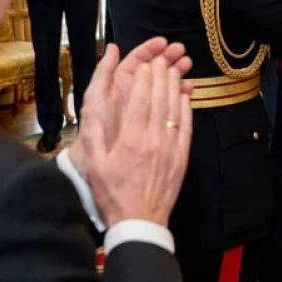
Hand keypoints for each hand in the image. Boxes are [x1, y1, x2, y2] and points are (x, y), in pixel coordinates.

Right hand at [77, 52, 192, 228]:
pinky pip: (186, 127)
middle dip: (160, 76)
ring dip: (175, 87)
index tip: (145, 64)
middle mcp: (154, 140)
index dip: (145, 78)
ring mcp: (171, 148)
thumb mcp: (95, 165)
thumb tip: (94, 108)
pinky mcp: (181, 158)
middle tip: (161, 59)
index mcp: (131, 139)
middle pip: (160, 99)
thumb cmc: (113, 195)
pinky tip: (185, 96)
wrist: (139, 222)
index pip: (141, 99)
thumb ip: (95, 135)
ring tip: (173, 69)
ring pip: (175, 110)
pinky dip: (186, 108)